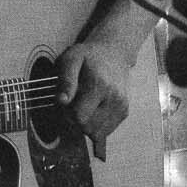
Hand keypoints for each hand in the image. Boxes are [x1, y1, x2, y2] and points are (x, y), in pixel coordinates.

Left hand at [57, 40, 133, 158]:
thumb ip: (66, 80)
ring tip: (83, 106)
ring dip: (86, 125)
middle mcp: (114, 98)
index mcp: (99, 85)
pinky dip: (96, 125)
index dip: (67, 113)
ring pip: (98, 133)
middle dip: (75, 120)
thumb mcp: (71, 59)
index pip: (79, 116)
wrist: (114, 53)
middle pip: (88, 127)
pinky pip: (106, 131)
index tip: (65, 102)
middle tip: (73, 103)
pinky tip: (92, 109)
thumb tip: (61, 101)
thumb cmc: (89, 56)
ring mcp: (121, 107)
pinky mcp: (124, 112)